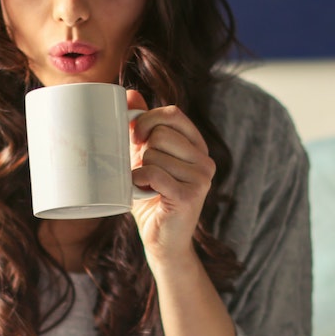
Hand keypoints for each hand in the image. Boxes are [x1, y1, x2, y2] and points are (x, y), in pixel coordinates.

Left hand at [126, 89, 215, 264]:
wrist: (162, 241)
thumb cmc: (151, 198)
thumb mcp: (144, 158)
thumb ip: (142, 128)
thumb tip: (129, 94)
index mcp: (197, 146)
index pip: (173, 113)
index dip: (148, 119)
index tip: (135, 136)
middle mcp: (205, 160)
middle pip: (161, 133)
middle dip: (142, 151)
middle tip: (143, 171)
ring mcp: (201, 178)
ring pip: (155, 154)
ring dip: (140, 170)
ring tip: (146, 187)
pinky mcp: (191, 195)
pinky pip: (154, 173)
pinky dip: (139, 181)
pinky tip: (142, 191)